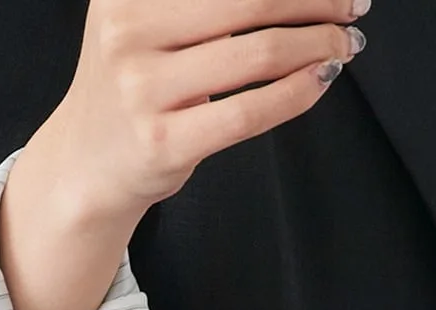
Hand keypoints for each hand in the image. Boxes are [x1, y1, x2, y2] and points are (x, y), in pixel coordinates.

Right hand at [0, 0, 369, 309]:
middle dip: (314, 0)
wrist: (83, 168)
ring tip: (344, 42)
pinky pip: (248, 111)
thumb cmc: (130, 91)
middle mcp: (127, 32)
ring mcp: (142, 91)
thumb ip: (200, 2)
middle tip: (352, 4)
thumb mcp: (144, 22)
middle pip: (248, 1)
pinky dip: (297, 92)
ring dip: (316, 43)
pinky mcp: (162, 143)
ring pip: (256, 54)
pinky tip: (322, 78)